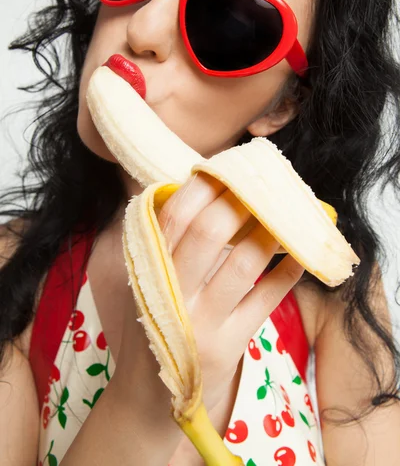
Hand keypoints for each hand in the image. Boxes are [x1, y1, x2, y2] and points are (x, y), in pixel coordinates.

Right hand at [155, 171, 303, 411]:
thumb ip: (169, 242)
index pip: (175, 214)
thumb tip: (211, 192)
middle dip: (243, 201)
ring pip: (244, 264)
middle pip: (209, 231)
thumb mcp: (149, 281)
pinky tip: (300, 254)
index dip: (206, 186)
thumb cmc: (156, 325)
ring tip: (290, 216)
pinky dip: (288, 272)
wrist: (148, 397)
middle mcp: (171, 292)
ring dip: (272, 232)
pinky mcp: (228, 348)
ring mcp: (201, 323)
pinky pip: (266, 301)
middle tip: (264, 188)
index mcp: (149, 268)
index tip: (231, 168)